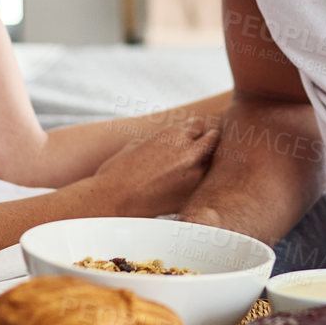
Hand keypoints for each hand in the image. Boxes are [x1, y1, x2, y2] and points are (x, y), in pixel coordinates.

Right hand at [92, 119, 220, 217]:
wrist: (112, 199)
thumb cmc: (118, 171)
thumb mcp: (137, 143)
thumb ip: (160, 139)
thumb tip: (168, 140)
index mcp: (173, 133)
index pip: (199, 124)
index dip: (195, 131)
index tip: (192, 137)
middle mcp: (189, 150)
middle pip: (213, 139)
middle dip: (207, 143)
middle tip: (200, 152)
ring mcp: (194, 174)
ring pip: (211, 163)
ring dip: (205, 164)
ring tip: (191, 171)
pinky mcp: (192, 194)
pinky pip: (203, 185)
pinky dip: (198, 183)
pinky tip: (185, 187)